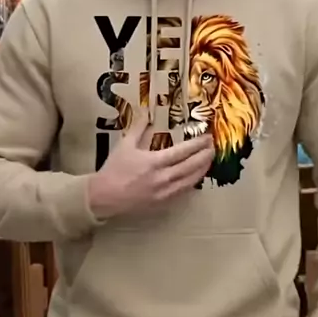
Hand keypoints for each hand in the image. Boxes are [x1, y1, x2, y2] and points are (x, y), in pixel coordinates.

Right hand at [88, 113, 214, 219]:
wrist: (104, 196)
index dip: (197, 144)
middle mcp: (163, 178)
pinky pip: (183, 193)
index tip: (207, 137)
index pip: (183, 151)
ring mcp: (164, 193)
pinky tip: (196, 177)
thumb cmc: (114, 169)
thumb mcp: (125, 144)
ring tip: (209, 160)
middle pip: (191, 166)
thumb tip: (148, 113)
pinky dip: (192, 183)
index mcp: (154, 162)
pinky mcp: (163, 204)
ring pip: (191, 181)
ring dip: (202, 169)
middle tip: (213, 147)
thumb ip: (139, 128)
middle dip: (205, 155)